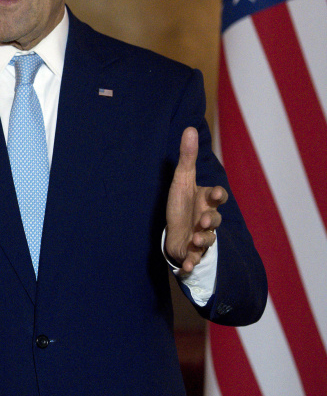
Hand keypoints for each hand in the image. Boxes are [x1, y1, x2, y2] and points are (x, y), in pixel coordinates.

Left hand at [165, 127, 226, 272]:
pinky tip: (185, 268)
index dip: (218, 196)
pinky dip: (190, 264)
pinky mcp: (191, 252)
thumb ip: (188, 157)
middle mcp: (207, 219)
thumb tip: (189, 127)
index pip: (217, 197)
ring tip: (194, 240)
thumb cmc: (182, 203)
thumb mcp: (182, 179)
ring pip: (206, 240)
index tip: (217, 194)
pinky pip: (194, 260)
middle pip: (214, 220)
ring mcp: (200, 236)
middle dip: (210, 220)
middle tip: (203, 220)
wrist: (177, 230)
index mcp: (207, 201)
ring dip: (202, 241)